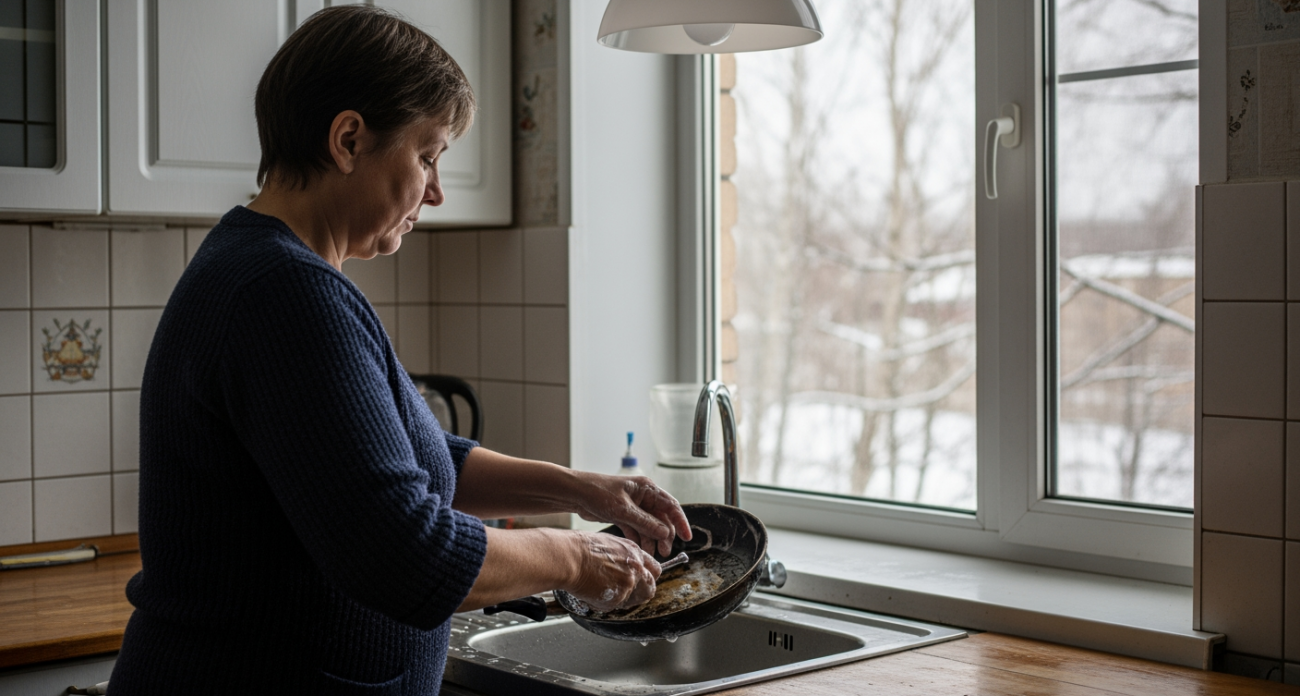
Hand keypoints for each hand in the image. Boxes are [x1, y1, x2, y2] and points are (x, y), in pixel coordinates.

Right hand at [563, 531, 660, 611]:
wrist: (568, 557)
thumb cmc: (581, 547)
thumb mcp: (610, 543)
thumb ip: (624, 556)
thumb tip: (625, 565)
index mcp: (635, 553)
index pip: (654, 570)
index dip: (647, 577)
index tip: (641, 581)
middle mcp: (636, 569)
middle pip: (650, 588)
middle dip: (640, 592)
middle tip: (624, 591)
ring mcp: (627, 585)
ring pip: (632, 600)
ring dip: (621, 598)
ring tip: (602, 589)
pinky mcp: (616, 599)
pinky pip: (614, 606)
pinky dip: (604, 603)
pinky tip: (592, 591)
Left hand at [573, 473, 692, 555]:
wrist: (576, 494)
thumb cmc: (598, 492)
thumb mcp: (623, 510)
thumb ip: (645, 522)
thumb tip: (665, 532)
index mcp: (647, 489)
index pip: (671, 506)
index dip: (680, 522)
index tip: (687, 537)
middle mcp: (643, 497)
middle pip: (661, 518)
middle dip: (664, 535)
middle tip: (664, 551)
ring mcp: (634, 507)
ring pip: (649, 526)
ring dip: (651, 539)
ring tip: (651, 554)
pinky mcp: (624, 515)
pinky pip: (637, 529)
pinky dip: (639, 539)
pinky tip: (640, 549)